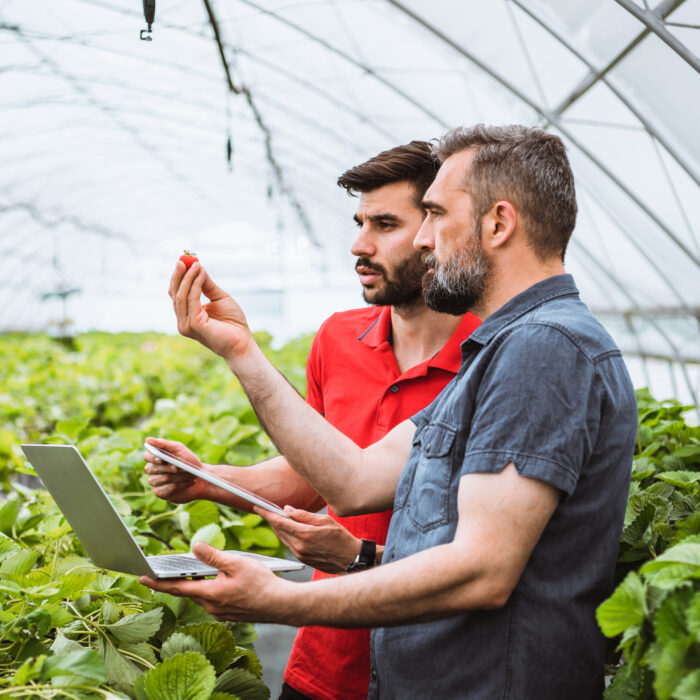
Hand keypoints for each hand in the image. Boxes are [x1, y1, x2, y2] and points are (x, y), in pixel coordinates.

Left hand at [140, 542, 290, 622]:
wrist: (281, 604)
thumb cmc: (261, 583)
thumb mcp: (236, 563)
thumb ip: (213, 556)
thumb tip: (194, 547)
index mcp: (210, 594)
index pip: (177, 587)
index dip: (157, 582)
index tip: (141, 577)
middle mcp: (211, 607)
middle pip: (190, 590)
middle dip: (182, 579)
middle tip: (171, 567)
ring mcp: (220, 612)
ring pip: (203, 594)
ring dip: (200, 583)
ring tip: (201, 569)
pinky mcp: (229, 614)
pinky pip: (214, 600)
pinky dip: (212, 589)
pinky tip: (222, 580)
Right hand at [143, 437, 210, 502]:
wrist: (200, 477)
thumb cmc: (189, 460)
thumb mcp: (179, 448)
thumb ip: (164, 443)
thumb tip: (147, 440)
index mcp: (155, 457)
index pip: (146, 456)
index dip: (152, 458)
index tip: (162, 459)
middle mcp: (152, 470)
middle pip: (153, 469)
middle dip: (170, 467)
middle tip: (183, 467)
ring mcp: (155, 482)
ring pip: (161, 479)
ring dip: (178, 477)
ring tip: (191, 475)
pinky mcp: (160, 493)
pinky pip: (164, 490)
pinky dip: (179, 485)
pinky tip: (189, 482)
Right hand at [169, 261, 253, 360]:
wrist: (243, 343)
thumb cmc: (233, 324)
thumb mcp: (220, 298)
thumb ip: (207, 285)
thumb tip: (198, 267)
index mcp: (188, 316)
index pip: (177, 295)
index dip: (179, 278)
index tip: (184, 261)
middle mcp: (183, 321)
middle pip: (175, 294)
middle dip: (179, 276)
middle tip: (184, 259)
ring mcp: (186, 325)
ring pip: (181, 296)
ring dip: (188, 278)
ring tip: (196, 264)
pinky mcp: (193, 325)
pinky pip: (191, 300)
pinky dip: (194, 285)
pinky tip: (201, 274)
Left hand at [255, 505, 361, 573]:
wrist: (350, 558)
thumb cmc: (341, 538)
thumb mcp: (325, 521)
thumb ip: (304, 515)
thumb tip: (287, 510)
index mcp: (305, 534)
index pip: (279, 522)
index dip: (266, 514)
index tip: (257, 507)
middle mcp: (299, 546)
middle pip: (278, 530)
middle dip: (271, 519)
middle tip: (266, 509)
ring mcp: (300, 554)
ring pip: (282, 538)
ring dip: (278, 528)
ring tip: (277, 518)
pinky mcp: (302, 559)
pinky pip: (288, 545)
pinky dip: (285, 536)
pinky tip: (288, 530)